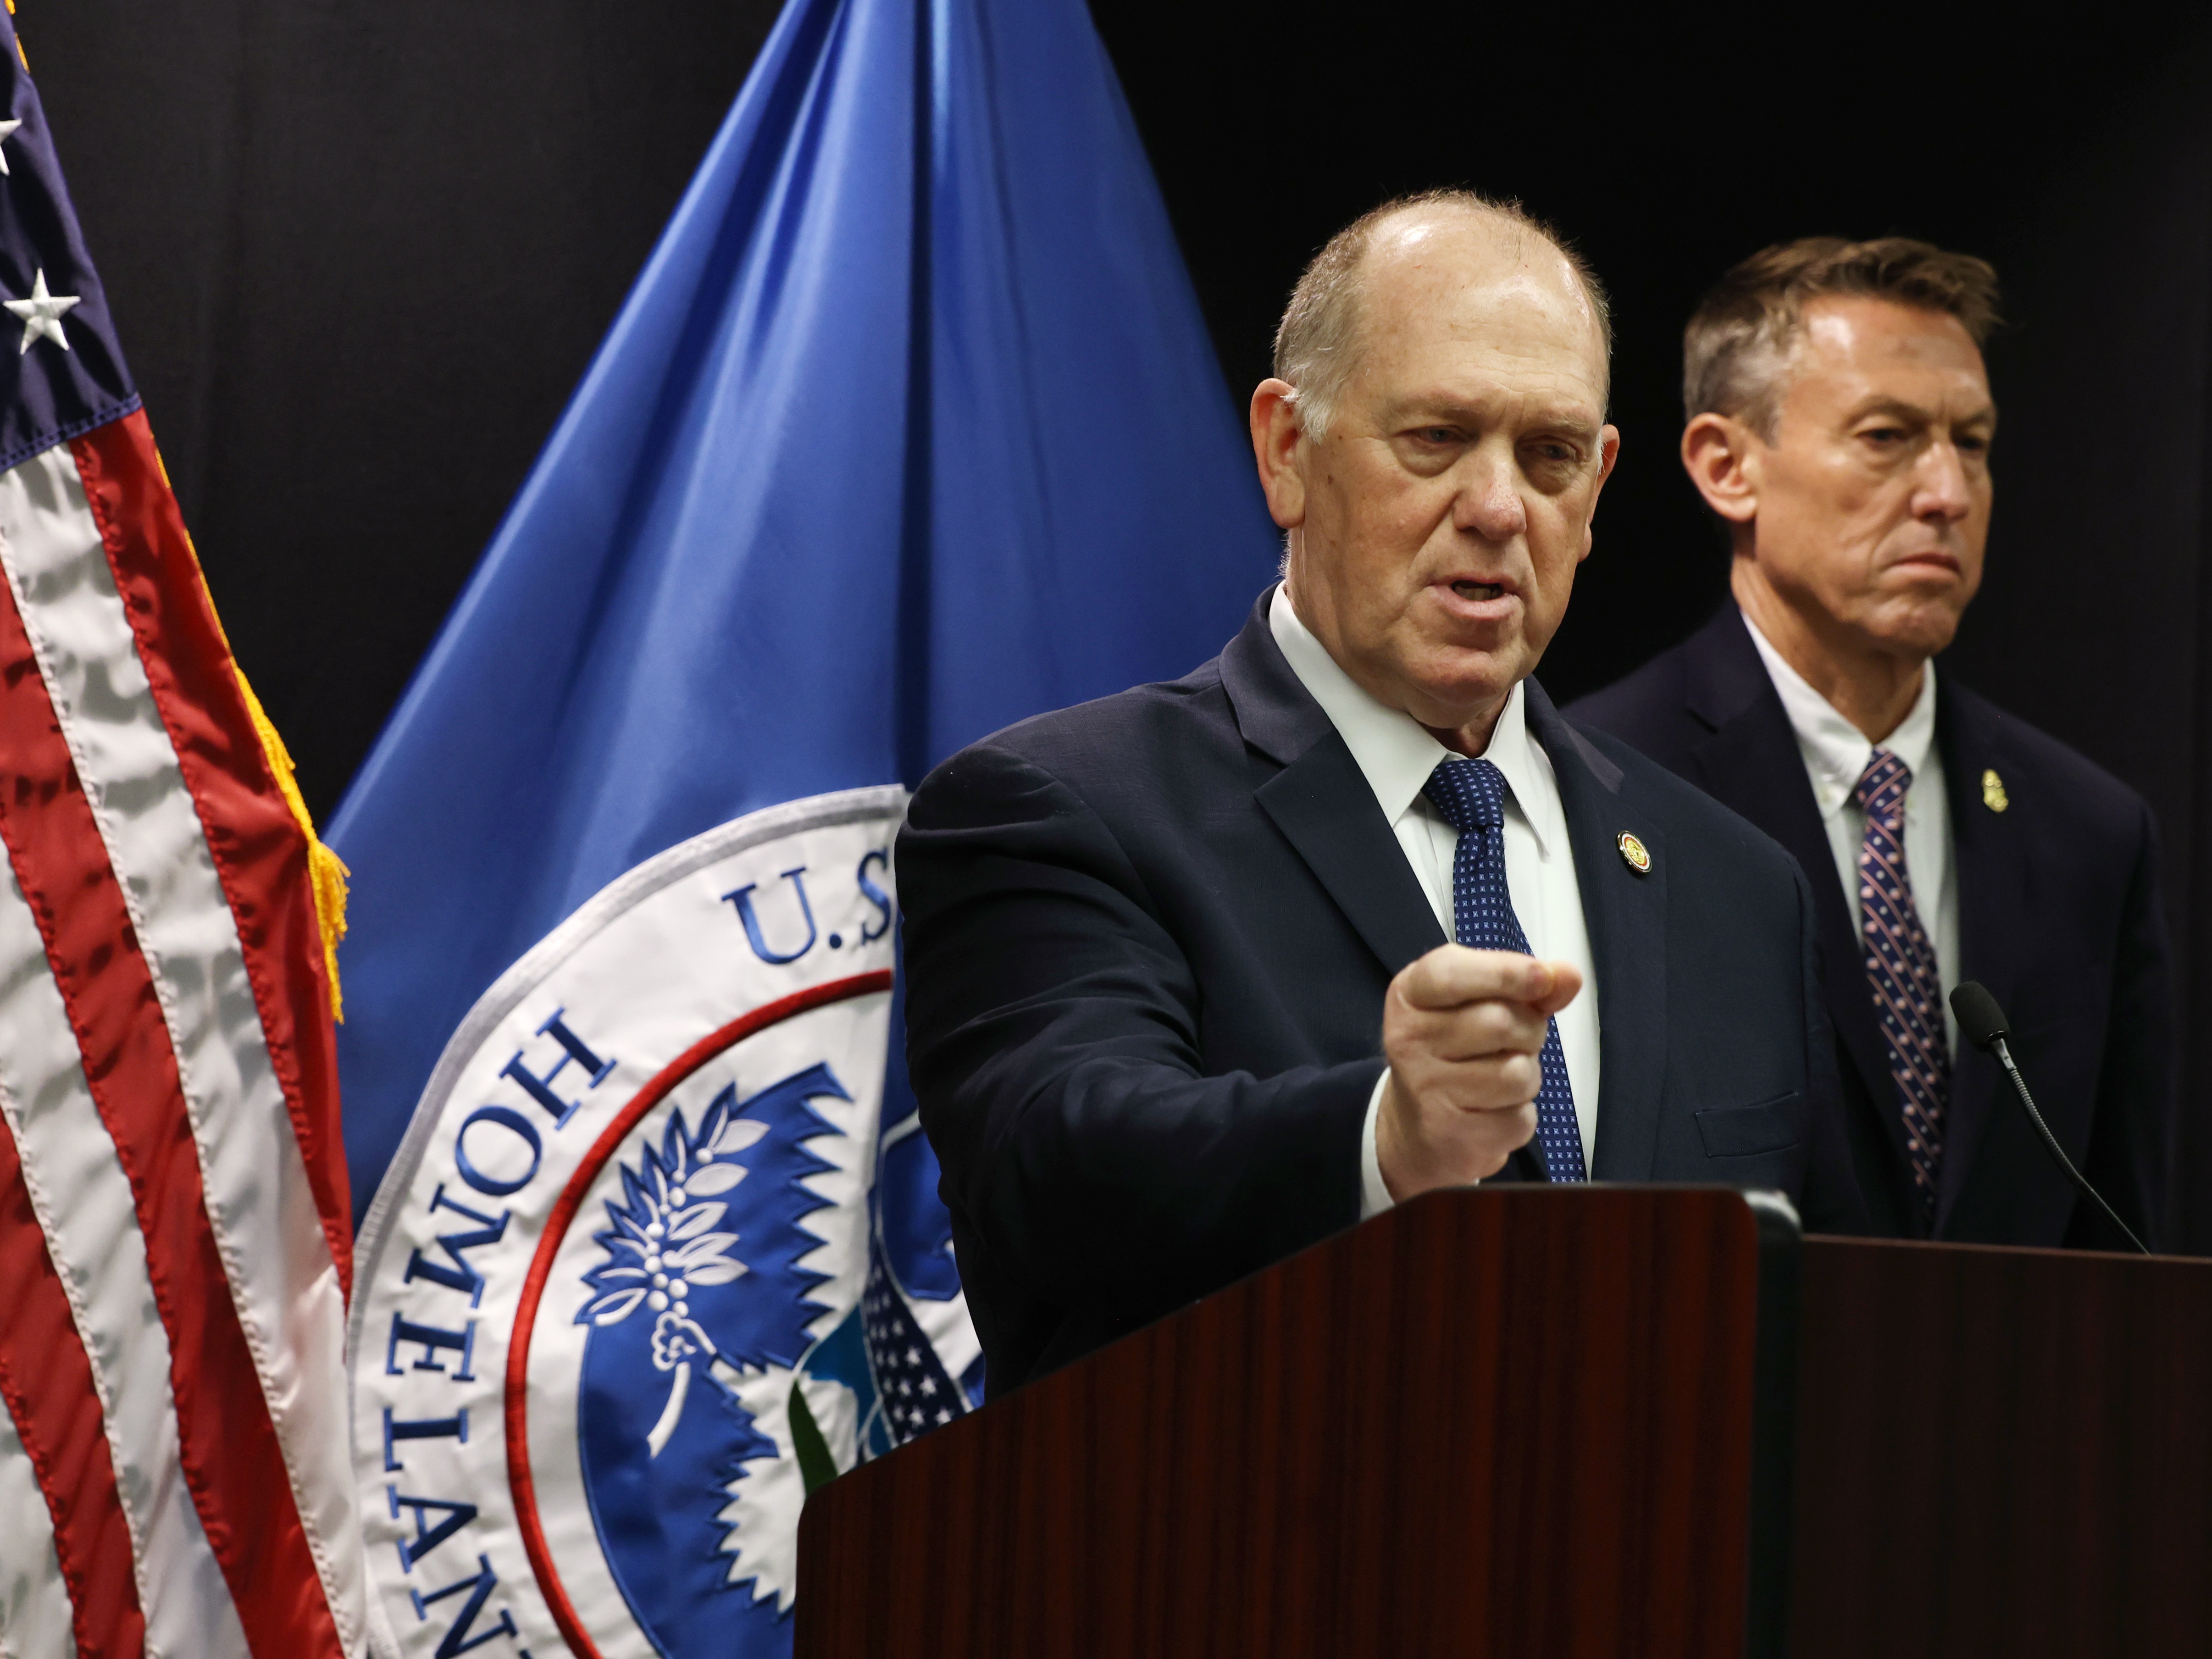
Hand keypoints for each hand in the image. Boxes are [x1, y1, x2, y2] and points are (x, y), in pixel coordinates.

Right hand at [1376, 945, 1582, 1200]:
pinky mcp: (1450, 1134)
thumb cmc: (1457, 1053)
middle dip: (1528, 1031)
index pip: (1453, 974)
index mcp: (1411, 995)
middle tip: (1513, 1042)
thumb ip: (1526, 987)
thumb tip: (1569, 976)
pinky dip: (1520, 1115)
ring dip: (1527, 1077)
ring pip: (1516, 1073)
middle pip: (1499, 1021)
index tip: (1542, 976)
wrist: (1419, 1126)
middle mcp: (1407, 1038)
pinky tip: (1493, 1111)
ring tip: (1501, 1078)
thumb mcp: (1482, 1004)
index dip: (1505, 972)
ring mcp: (1425, 1089)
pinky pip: (1519, 1118)